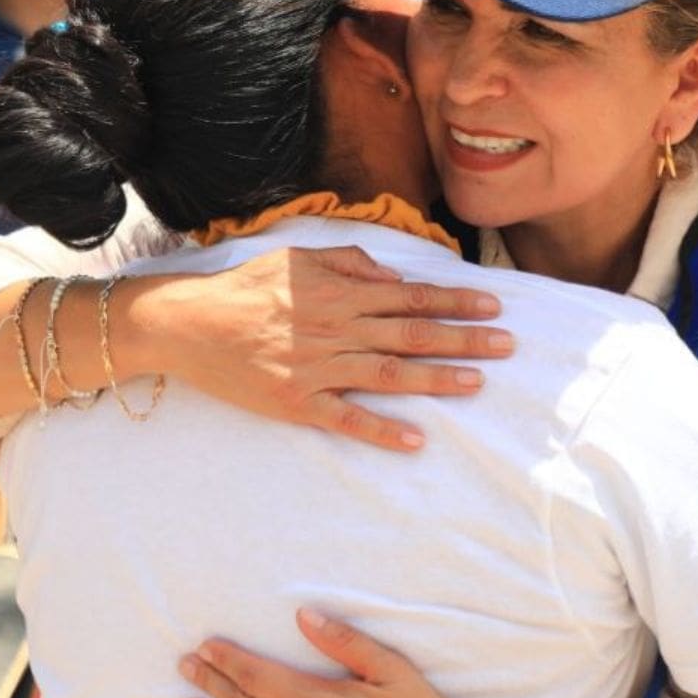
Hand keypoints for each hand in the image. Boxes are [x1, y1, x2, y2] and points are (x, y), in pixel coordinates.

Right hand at [148, 246, 513, 452]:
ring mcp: (318, 368)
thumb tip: (393, 276)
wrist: (190, 324)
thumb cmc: (245, 289)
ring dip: (436, 378)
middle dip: (464, 338)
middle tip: (507, 345)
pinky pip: (346, 418)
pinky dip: (381, 430)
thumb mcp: (298, 258)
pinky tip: (414, 440)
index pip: (412, 297)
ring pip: (389, 374)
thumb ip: (349, 263)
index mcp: (341, 294)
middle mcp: (337, 329)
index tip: (494, 307)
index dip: (456, 302)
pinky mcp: (297, 402)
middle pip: (412, 334)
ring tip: (476, 383)